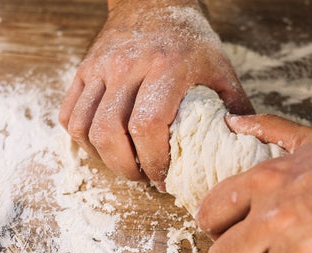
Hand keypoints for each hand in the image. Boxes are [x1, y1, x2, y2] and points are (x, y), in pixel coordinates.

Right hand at [58, 0, 252, 188]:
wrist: (154, 2)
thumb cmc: (190, 40)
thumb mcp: (221, 69)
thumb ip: (236, 108)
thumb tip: (242, 146)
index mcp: (166, 67)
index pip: (147, 125)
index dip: (154, 161)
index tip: (165, 176)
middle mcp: (127, 66)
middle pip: (109, 133)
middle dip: (126, 168)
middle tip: (144, 176)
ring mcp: (100, 67)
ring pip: (83, 127)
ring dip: (103, 157)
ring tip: (125, 163)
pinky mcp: (83, 69)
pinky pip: (68, 113)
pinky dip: (81, 139)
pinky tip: (105, 144)